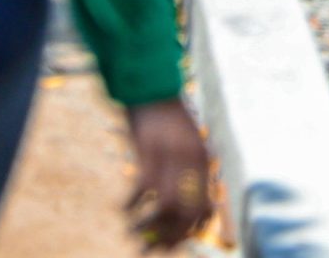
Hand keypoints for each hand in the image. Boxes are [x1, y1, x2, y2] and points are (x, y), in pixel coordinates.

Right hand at [125, 98, 214, 249]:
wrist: (153, 86)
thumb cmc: (169, 118)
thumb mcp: (188, 144)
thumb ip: (191, 172)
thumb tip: (187, 207)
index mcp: (204, 162)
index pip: (205, 209)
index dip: (189, 232)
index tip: (173, 244)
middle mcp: (192, 161)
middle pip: (187, 214)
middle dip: (169, 238)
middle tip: (150, 250)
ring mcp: (172, 155)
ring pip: (166, 207)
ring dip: (148, 227)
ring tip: (133, 235)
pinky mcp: (149, 149)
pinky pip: (143, 189)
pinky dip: (131, 204)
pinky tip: (123, 209)